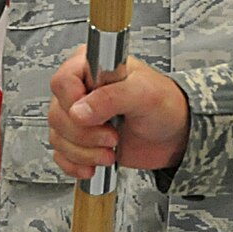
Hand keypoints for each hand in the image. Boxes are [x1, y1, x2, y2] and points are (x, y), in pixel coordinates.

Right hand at [48, 47, 190, 177]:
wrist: (174, 134)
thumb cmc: (164, 104)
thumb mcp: (144, 93)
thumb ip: (111, 97)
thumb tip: (79, 111)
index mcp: (92, 66)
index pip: (63, 81)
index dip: (73, 103)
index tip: (94, 116)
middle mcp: (81, 89)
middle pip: (58, 114)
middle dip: (84, 135)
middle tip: (112, 137)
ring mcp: (78, 115)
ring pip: (58, 137)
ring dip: (84, 152)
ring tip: (110, 152)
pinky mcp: (79, 139)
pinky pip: (61, 155)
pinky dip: (76, 164)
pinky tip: (94, 165)